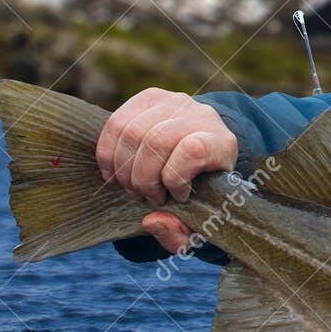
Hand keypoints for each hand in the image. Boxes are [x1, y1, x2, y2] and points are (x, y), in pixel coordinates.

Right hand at [96, 87, 237, 254]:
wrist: (205, 151)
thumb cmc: (202, 192)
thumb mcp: (201, 220)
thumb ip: (180, 233)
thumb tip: (153, 220)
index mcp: (222, 142)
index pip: (194, 149)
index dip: (176, 179)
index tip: (177, 198)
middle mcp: (201, 115)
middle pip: (157, 141)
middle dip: (142, 178)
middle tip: (146, 197)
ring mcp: (175, 102)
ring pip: (133, 131)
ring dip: (123, 168)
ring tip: (132, 187)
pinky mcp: (150, 97)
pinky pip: (117, 122)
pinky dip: (108, 153)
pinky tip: (114, 173)